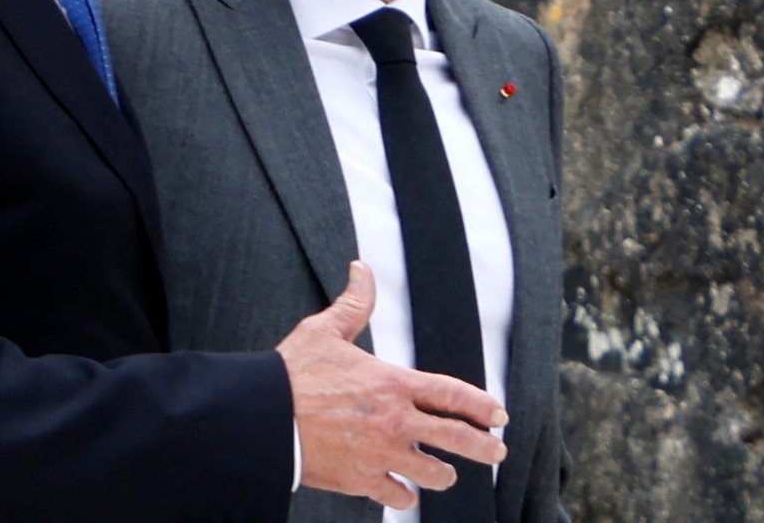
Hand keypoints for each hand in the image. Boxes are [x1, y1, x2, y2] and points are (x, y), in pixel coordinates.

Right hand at [275, 261, 509, 511]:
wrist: (265, 418)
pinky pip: (397, 495)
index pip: (452, 394)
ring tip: (446, 475)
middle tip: (497, 450)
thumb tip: (362, 268)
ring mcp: (381, 454)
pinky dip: (404, 495)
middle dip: (484, 447)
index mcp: (393, 383)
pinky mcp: (361, 480)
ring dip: (443, 475)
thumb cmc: (294, 372)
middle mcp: (396, 421)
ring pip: (432, 473)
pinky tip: (404, 492)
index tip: (499, 415)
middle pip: (456, 439)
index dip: (482, 406)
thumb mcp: (325, 330)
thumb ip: (354, 303)